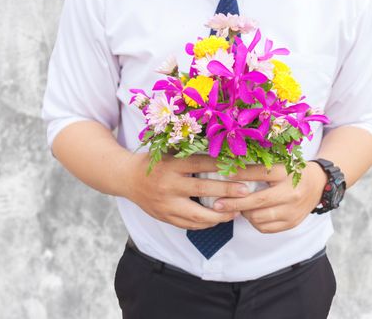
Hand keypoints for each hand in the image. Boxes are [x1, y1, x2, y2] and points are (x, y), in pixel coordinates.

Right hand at [121, 152, 250, 229]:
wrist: (126, 178)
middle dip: (227, 192)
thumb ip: (190, 149)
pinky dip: (206, 223)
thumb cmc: (154, 161)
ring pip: (197, 214)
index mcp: (171, 164)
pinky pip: (189, 225)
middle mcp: (168, 184)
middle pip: (203, 190)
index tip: (242, 168)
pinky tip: (219, 219)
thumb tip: (222, 146)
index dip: (223, 166)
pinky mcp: (164, 217)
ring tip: (237, 211)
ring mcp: (166, 204)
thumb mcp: (169, 150)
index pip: (202, 164)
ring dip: (220, 215)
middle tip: (246, 192)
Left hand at [211, 162, 326, 232]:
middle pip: (257, 201)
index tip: (224, 175)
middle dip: (234, 203)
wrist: (318, 184)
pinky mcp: (292, 223)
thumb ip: (259, 166)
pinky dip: (254, 222)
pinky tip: (252, 213)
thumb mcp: (279, 163)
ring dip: (245, 213)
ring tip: (239, 206)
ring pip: (259, 217)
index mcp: (287, 173)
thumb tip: (230, 168)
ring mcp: (292, 210)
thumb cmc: (292, 171)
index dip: (241, 174)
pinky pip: (265, 228)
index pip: (260, 172)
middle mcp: (291, 192)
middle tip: (218, 204)